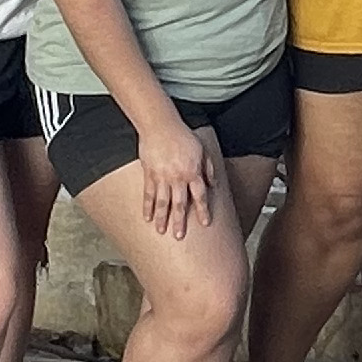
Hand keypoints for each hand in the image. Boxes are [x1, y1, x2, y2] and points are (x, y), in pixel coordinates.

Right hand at [135, 114, 215, 241]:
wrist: (160, 126)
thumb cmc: (182, 136)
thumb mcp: (202, 150)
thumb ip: (208, 168)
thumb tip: (214, 184)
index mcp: (192, 172)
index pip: (200, 196)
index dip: (203, 210)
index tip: (205, 223)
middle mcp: (177, 177)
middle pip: (179, 204)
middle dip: (179, 221)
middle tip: (179, 236)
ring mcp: (162, 177)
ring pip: (162, 202)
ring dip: (162, 218)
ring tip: (161, 231)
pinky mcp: (149, 174)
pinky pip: (148, 194)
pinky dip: (148, 206)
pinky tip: (147, 217)